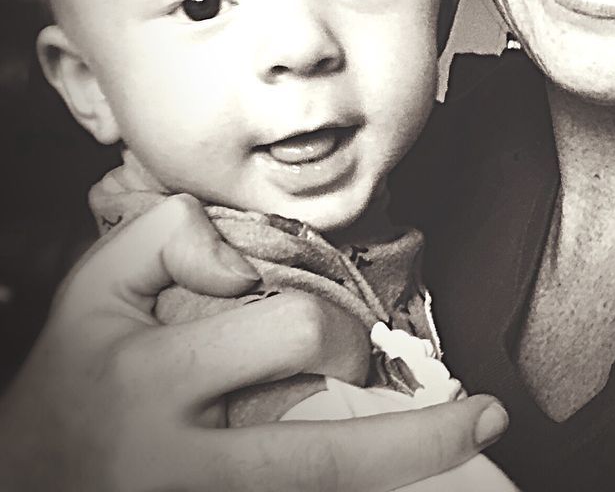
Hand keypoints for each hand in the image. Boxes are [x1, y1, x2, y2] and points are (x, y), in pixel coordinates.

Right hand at [0, 194, 508, 490]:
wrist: (17, 487)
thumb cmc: (67, 381)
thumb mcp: (93, 286)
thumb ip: (167, 235)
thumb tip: (241, 259)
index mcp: (156, 385)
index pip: (286, 337)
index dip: (323, 319)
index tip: (326, 324)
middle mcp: (184, 469)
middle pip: (329, 464)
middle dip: (418, 438)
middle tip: (481, 414)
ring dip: (407, 475)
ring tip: (479, 441)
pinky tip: (415, 475)